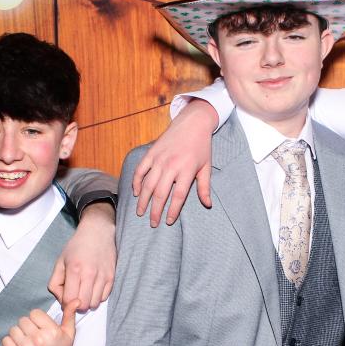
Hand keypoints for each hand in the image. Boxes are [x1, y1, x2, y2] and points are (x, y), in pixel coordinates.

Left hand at [3, 304, 77, 345]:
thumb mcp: (69, 334)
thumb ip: (70, 315)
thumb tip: (76, 300)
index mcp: (52, 331)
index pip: (34, 313)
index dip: (37, 320)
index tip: (41, 328)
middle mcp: (39, 339)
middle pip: (23, 320)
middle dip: (28, 327)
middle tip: (35, 337)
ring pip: (13, 329)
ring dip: (19, 335)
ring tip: (28, 343)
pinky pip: (6, 340)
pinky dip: (11, 343)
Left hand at [49, 203, 114, 310]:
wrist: (98, 232)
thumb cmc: (76, 247)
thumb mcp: (60, 262)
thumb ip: (55, 284)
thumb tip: (62, 301)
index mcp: (74, 270)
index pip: (69, 300)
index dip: (66, 304)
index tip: (66, 298)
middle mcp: (90, 274)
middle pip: (83, 305)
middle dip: (77, 305)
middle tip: (75, 296)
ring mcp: (103, 276)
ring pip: (95, 304)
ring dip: (88, 302)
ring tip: (85, 291)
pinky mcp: (112, 277)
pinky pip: (104, 298)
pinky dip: (97, 297)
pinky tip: (93, 287)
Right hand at [133, 100, 217, 226]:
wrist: (192, 122)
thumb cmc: (201, 146)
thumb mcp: (206, 167)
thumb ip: (204, 187)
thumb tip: (208, 205)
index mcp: (186, 170)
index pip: (178, 196)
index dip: (172, 211)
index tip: (168, 222)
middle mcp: (171, 165)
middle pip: (160, 193)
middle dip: (155, 211)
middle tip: (153, 223)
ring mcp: (159, 159)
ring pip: (148, 184)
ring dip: (143, 200)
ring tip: (140, 213)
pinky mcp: (151, 153)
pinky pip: (140, 170)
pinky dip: (137, 182)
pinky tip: (136, 193)